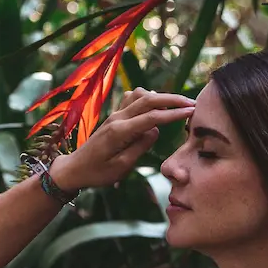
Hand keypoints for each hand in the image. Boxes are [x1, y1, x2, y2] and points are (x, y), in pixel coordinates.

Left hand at [49, 89, 195, 191]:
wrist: (75, 168)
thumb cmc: (97, 172)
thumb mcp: (121, 167)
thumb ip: (140, 147)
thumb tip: (156, 130)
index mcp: (120, 131)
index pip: (152, 117)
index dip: (174, 113)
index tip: (192, 112)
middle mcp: (117, 118)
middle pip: (149, 100)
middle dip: (173, 99)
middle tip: (192, 103)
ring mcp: (114, 114)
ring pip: (140, 95)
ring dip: (160, 96)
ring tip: (178, 103)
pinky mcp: (113, 116)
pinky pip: (131, 98)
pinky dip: (146, 97)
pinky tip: (155, 103)